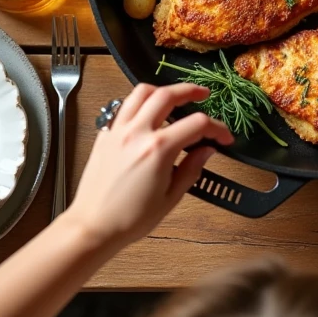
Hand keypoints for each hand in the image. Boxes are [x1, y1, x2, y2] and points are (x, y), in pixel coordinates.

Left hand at [63, 83, 233, 249]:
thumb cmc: (131, 218)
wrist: (93, 226)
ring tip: (174, 97)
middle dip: (190, 91)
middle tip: (203, 94)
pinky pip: (123, 107)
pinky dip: (139, 103)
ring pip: (141, 93)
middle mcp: (137, 132)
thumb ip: (191, 169)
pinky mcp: (104, 134)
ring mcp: (118, 130)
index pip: (197, 124)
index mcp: (158, 149)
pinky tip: (147, 115)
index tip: (224, 138)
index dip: (217, 128)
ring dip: (162, 90)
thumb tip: (207, 150)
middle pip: (167, 95)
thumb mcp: (170, 197)